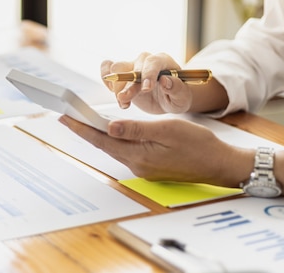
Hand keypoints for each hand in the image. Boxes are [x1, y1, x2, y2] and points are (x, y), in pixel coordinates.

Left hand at [59, 115, 251, 185]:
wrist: (220, 164)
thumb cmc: (198, 144)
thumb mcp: (167, 130)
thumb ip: (136, 129)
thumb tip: (108, 128)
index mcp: (138, 156)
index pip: (101, 140)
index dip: (81, 128)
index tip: (64, 117)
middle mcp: (136, 165)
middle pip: (104, 145)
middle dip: (84, 130)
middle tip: (66, 116)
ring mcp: (143, 167)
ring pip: (114, 148)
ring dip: (98, 135)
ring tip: (82, 121)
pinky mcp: (150, 166)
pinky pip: (126, 150)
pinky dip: (114, 139)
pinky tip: (110, 131)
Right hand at [101, 52, 192, 113]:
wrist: (166, 100)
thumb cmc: (176, 97)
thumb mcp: (182, 98)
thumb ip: (177, 89)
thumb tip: (165, 80)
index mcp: (163, 61)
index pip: (153, 62)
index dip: (148, 74)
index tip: (146, 89)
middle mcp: (146, 60)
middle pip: (132, 68)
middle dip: (128, 86)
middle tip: (126, 103)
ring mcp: (132, 65)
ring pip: (116, 69)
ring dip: (116, 87)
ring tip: (122, 102)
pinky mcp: (121, 72)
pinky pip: (107, 67)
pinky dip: (106, 79)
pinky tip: (113, 92)